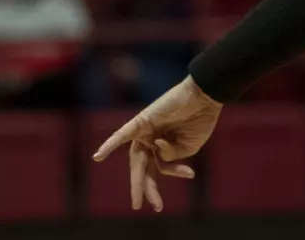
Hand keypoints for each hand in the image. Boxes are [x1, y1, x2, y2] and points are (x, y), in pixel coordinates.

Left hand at [93, 76, 221, 211]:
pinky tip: (98, 157)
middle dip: (143, 188)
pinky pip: (123, 133)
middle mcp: (150, 140)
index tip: (160, 205)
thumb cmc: (200, 121)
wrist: (206, 97)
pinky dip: (110, 144)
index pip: (156, 170)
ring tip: (139, 200)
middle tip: (139, 207)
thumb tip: (157, 151)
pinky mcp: (141, 121)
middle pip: (142, 168)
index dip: (156, 188)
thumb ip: (171, 157)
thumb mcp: (188, 148)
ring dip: (138, 179)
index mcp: (163, 148)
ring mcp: (145, 131)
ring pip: (138, 158)